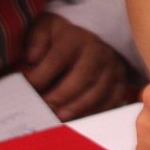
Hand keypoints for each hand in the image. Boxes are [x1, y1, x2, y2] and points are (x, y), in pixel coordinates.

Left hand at [21, 12, 136, 119]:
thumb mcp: (46, 30)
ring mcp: (112, 67)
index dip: (42, 75)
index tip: (28, 88)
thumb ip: (36, 41)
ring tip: (59, 117)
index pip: (58, 57)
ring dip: (77, 108)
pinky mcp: (121, 82)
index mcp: (75, 37)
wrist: (90, 38)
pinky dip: (94, 113)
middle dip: (62, 96)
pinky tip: (78, 119)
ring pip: (98, 91)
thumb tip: (31, 59)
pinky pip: (112, 101)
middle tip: (45, 108)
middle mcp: (98, 51)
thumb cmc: (61, 39)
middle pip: (83, 76)